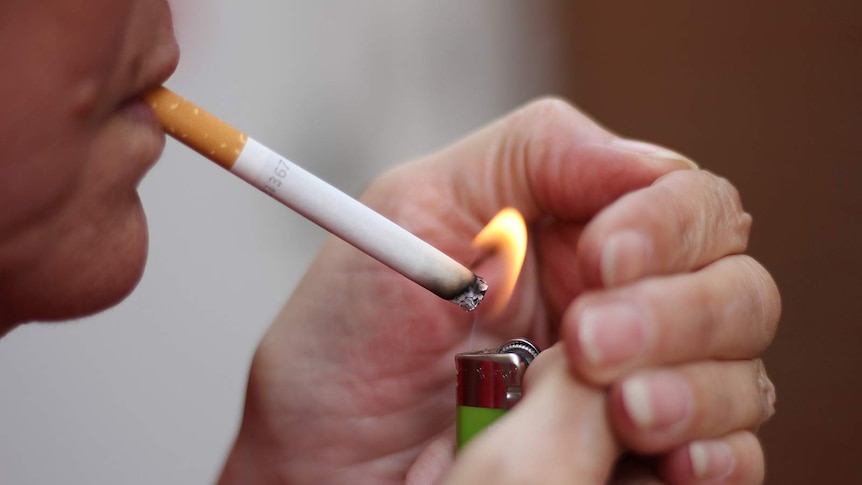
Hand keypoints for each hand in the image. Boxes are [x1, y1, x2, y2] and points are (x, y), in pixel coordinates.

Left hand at [217, 99, 778, 483]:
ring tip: (618, 411)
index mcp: (574, 238)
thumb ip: (528, 157)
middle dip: (673, 313)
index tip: (602, 259)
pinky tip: (667, 458)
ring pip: (742, 371)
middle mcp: (620, 309)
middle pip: (732, 285)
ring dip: (693, 387)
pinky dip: (718, 453)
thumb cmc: (345, 347)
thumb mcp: (414, 209)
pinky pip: (732, 458)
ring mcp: (636, 389)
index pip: (683, 203)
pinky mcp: (638, 465)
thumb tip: (645, 161)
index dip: (664, 223)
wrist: (316, 467)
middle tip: (587, 346)